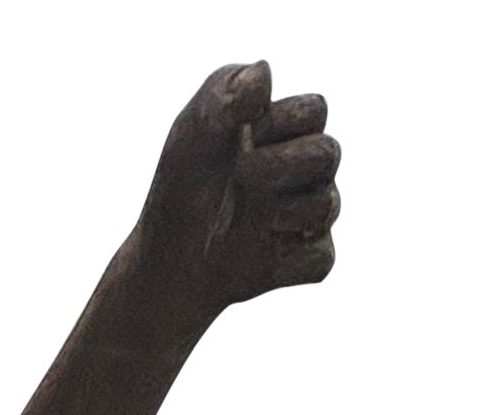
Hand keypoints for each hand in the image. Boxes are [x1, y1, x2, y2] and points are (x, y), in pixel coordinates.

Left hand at [137, 62, 340, 315]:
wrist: (169, 258)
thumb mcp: (194, 131)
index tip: (241, 137)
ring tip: (241, 217)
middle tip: (241, 175)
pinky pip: (319, 260)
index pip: (314, 110)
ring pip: (327, 205)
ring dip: (282, 210)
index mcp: (287, 129)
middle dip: (283, 164)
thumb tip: (263, 71)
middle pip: (329, 153)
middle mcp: (307, 170)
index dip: (280, 121)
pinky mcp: (306, 261)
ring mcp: (310, 216)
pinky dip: (288, 260)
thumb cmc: (184, 186)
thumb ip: (226, 94)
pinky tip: (257, 254)